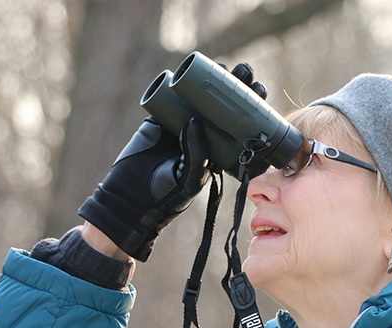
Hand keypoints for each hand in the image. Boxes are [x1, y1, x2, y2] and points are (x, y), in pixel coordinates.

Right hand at [77, 62, 266, 260]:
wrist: (131, 196)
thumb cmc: (165, 195)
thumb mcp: (188, 179)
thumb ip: (196, 154)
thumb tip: (196, 121)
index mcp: (219, 153)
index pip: (241, 129)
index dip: (253, 112)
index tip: (261, 95)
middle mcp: (205, 137)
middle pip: (227, 109)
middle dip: (239, 91)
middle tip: (249, 76)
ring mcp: (184, 125)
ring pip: (205, 98)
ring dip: (217, 81)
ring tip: (230, 67)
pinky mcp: (164, 118)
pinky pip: (178, 96)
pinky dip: (188, 82)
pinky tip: (200, 68)